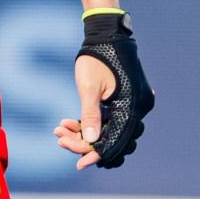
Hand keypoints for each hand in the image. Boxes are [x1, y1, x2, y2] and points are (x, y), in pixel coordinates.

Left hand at [53, 12, 154, 169]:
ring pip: (111, 131)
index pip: (116, 140)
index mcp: (133, 105)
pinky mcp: (128, 101)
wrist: (106, 34)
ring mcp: (136, 104)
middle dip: (86, 143)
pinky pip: (112, 120)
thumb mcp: (90, 87)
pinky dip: (92, 124)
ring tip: (60, 129)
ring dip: (86, 134)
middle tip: (61, 139)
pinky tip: (70, 122)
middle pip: (114, 139)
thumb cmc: (97, 58)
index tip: (78, 164)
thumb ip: (91, 115)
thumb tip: (91, 141)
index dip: (96, 154)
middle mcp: (139, 107)